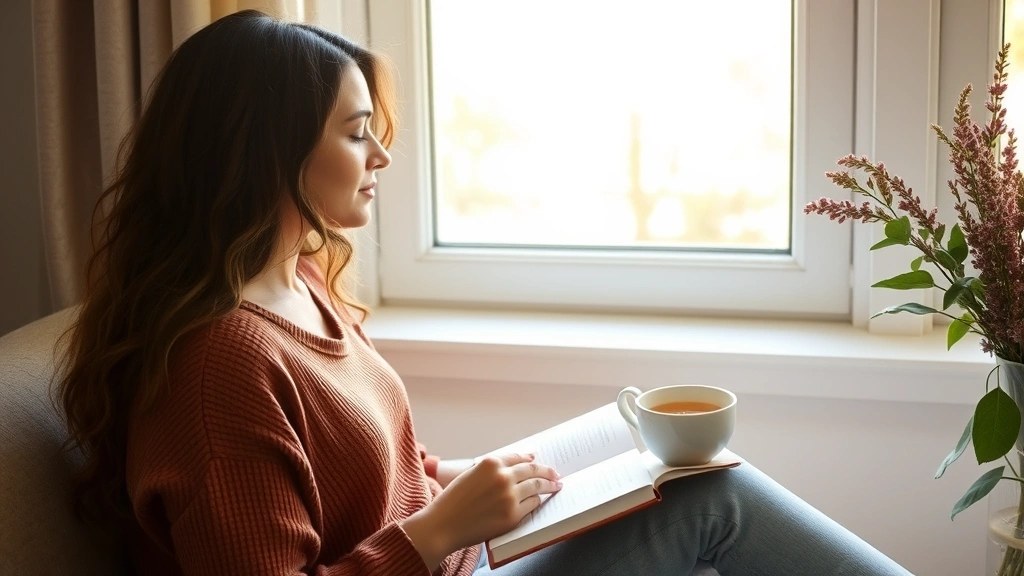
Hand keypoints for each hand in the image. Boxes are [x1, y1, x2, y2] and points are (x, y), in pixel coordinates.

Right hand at [401, 453, 561, 568]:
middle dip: (547, 471)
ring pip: (536, 486)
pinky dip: (538, 501)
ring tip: (556, 485)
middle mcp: (502, 476)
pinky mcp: (512, 515)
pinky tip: (542, 500)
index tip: (538, 461)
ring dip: (549, 485)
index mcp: (490, 462)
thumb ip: (492, 469)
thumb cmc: (454, 500)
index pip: (519, 457)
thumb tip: (518, 464)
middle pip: (532, 470)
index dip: (531, 459)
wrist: (444, 524)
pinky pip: (533, 504)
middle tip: (555, 474)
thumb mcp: (471, 474)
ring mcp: (509, 496)